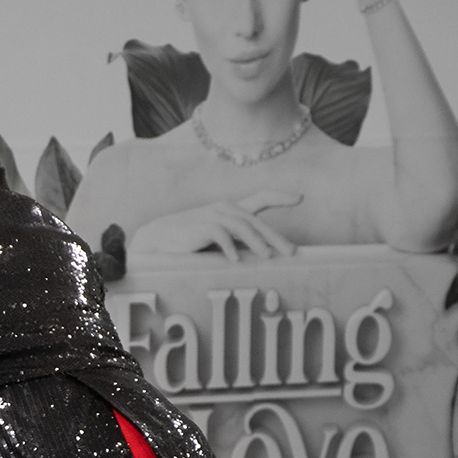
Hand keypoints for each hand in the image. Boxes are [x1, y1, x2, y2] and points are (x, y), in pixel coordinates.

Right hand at [131, 192, 301, 262]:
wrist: (157, 240)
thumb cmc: (190, 243)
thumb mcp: (217, 240)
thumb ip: (237, 242)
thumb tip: (264, 256)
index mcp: (231, 211)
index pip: (260, 199)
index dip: (280, 197)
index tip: (300, 198)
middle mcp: (225, 209)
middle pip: (256, 220)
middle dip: (275, 236)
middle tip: (291, 252)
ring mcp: (213, 215)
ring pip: (242, 225)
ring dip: (257, 241)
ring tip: (268, 256)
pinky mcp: (201, 226)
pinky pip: (220, 235)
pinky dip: (230, 247)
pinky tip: (236, 261)